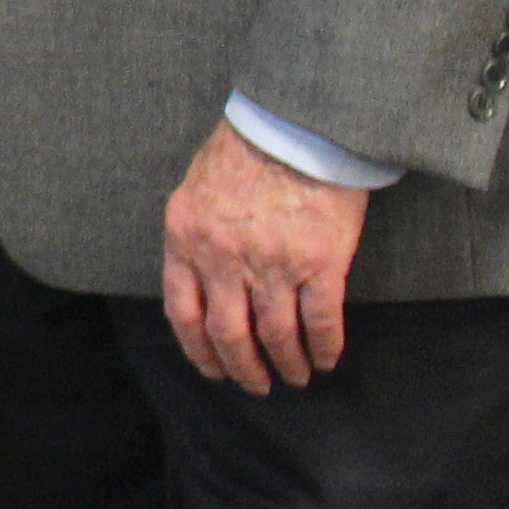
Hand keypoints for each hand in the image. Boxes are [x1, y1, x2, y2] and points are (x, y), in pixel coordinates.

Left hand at [160, 119, 370, 392]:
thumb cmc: (245, 149)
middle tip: (256, 385)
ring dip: (286, 364)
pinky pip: (320, 321)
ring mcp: (272, 264)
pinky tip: (325, 359)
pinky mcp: (320, 264)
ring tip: (295, 377)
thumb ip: (194, 236)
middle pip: (228, 335)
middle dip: (242, 369)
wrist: (297, 123)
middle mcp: (224, 259)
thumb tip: (199, 279)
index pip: (183, 313)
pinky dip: (323, 348)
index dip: (198, 351)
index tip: (213, 370)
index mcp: (186, 239)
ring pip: (275, 335)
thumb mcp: (196, 190)